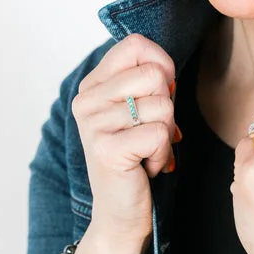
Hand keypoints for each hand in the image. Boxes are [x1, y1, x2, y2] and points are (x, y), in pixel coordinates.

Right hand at [71, 33, 179, 243]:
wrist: (120, 209)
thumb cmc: (135, 157)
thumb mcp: (139, 112)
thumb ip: (148, 83)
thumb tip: (166, 70)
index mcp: (93, 85)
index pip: (136, 44)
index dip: (162, 64)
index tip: (161, 93)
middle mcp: (87, 100)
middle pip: (155, 75)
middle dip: (167, 108)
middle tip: (149, 132)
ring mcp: (94, 124)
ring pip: (163, 107)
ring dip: (165, 135)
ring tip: (144, 151)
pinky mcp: (107, 149)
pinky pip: (160, 134)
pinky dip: (163, 154)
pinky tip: (145, 165)